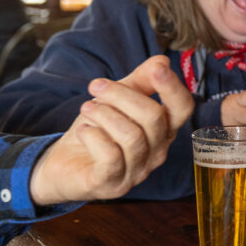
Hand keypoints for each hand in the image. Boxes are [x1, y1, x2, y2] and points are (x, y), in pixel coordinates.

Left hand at [29, 55, 193, 205]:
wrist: (63, 165)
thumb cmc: (96, 130)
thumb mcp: (116, 100)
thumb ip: (141, 81)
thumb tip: (162, 61)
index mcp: (163, 129)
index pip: (182, 108)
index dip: (173, 87)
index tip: (157, 69)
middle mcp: (157, 152)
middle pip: (153, 116)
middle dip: (121, 95)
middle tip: (95, 86)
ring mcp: (137, 171)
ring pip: (132, 135)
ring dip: (104, 114)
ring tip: (86, 108)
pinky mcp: (113, 184)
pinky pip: (110, 156)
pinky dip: (93, 136)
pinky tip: (84, 131)